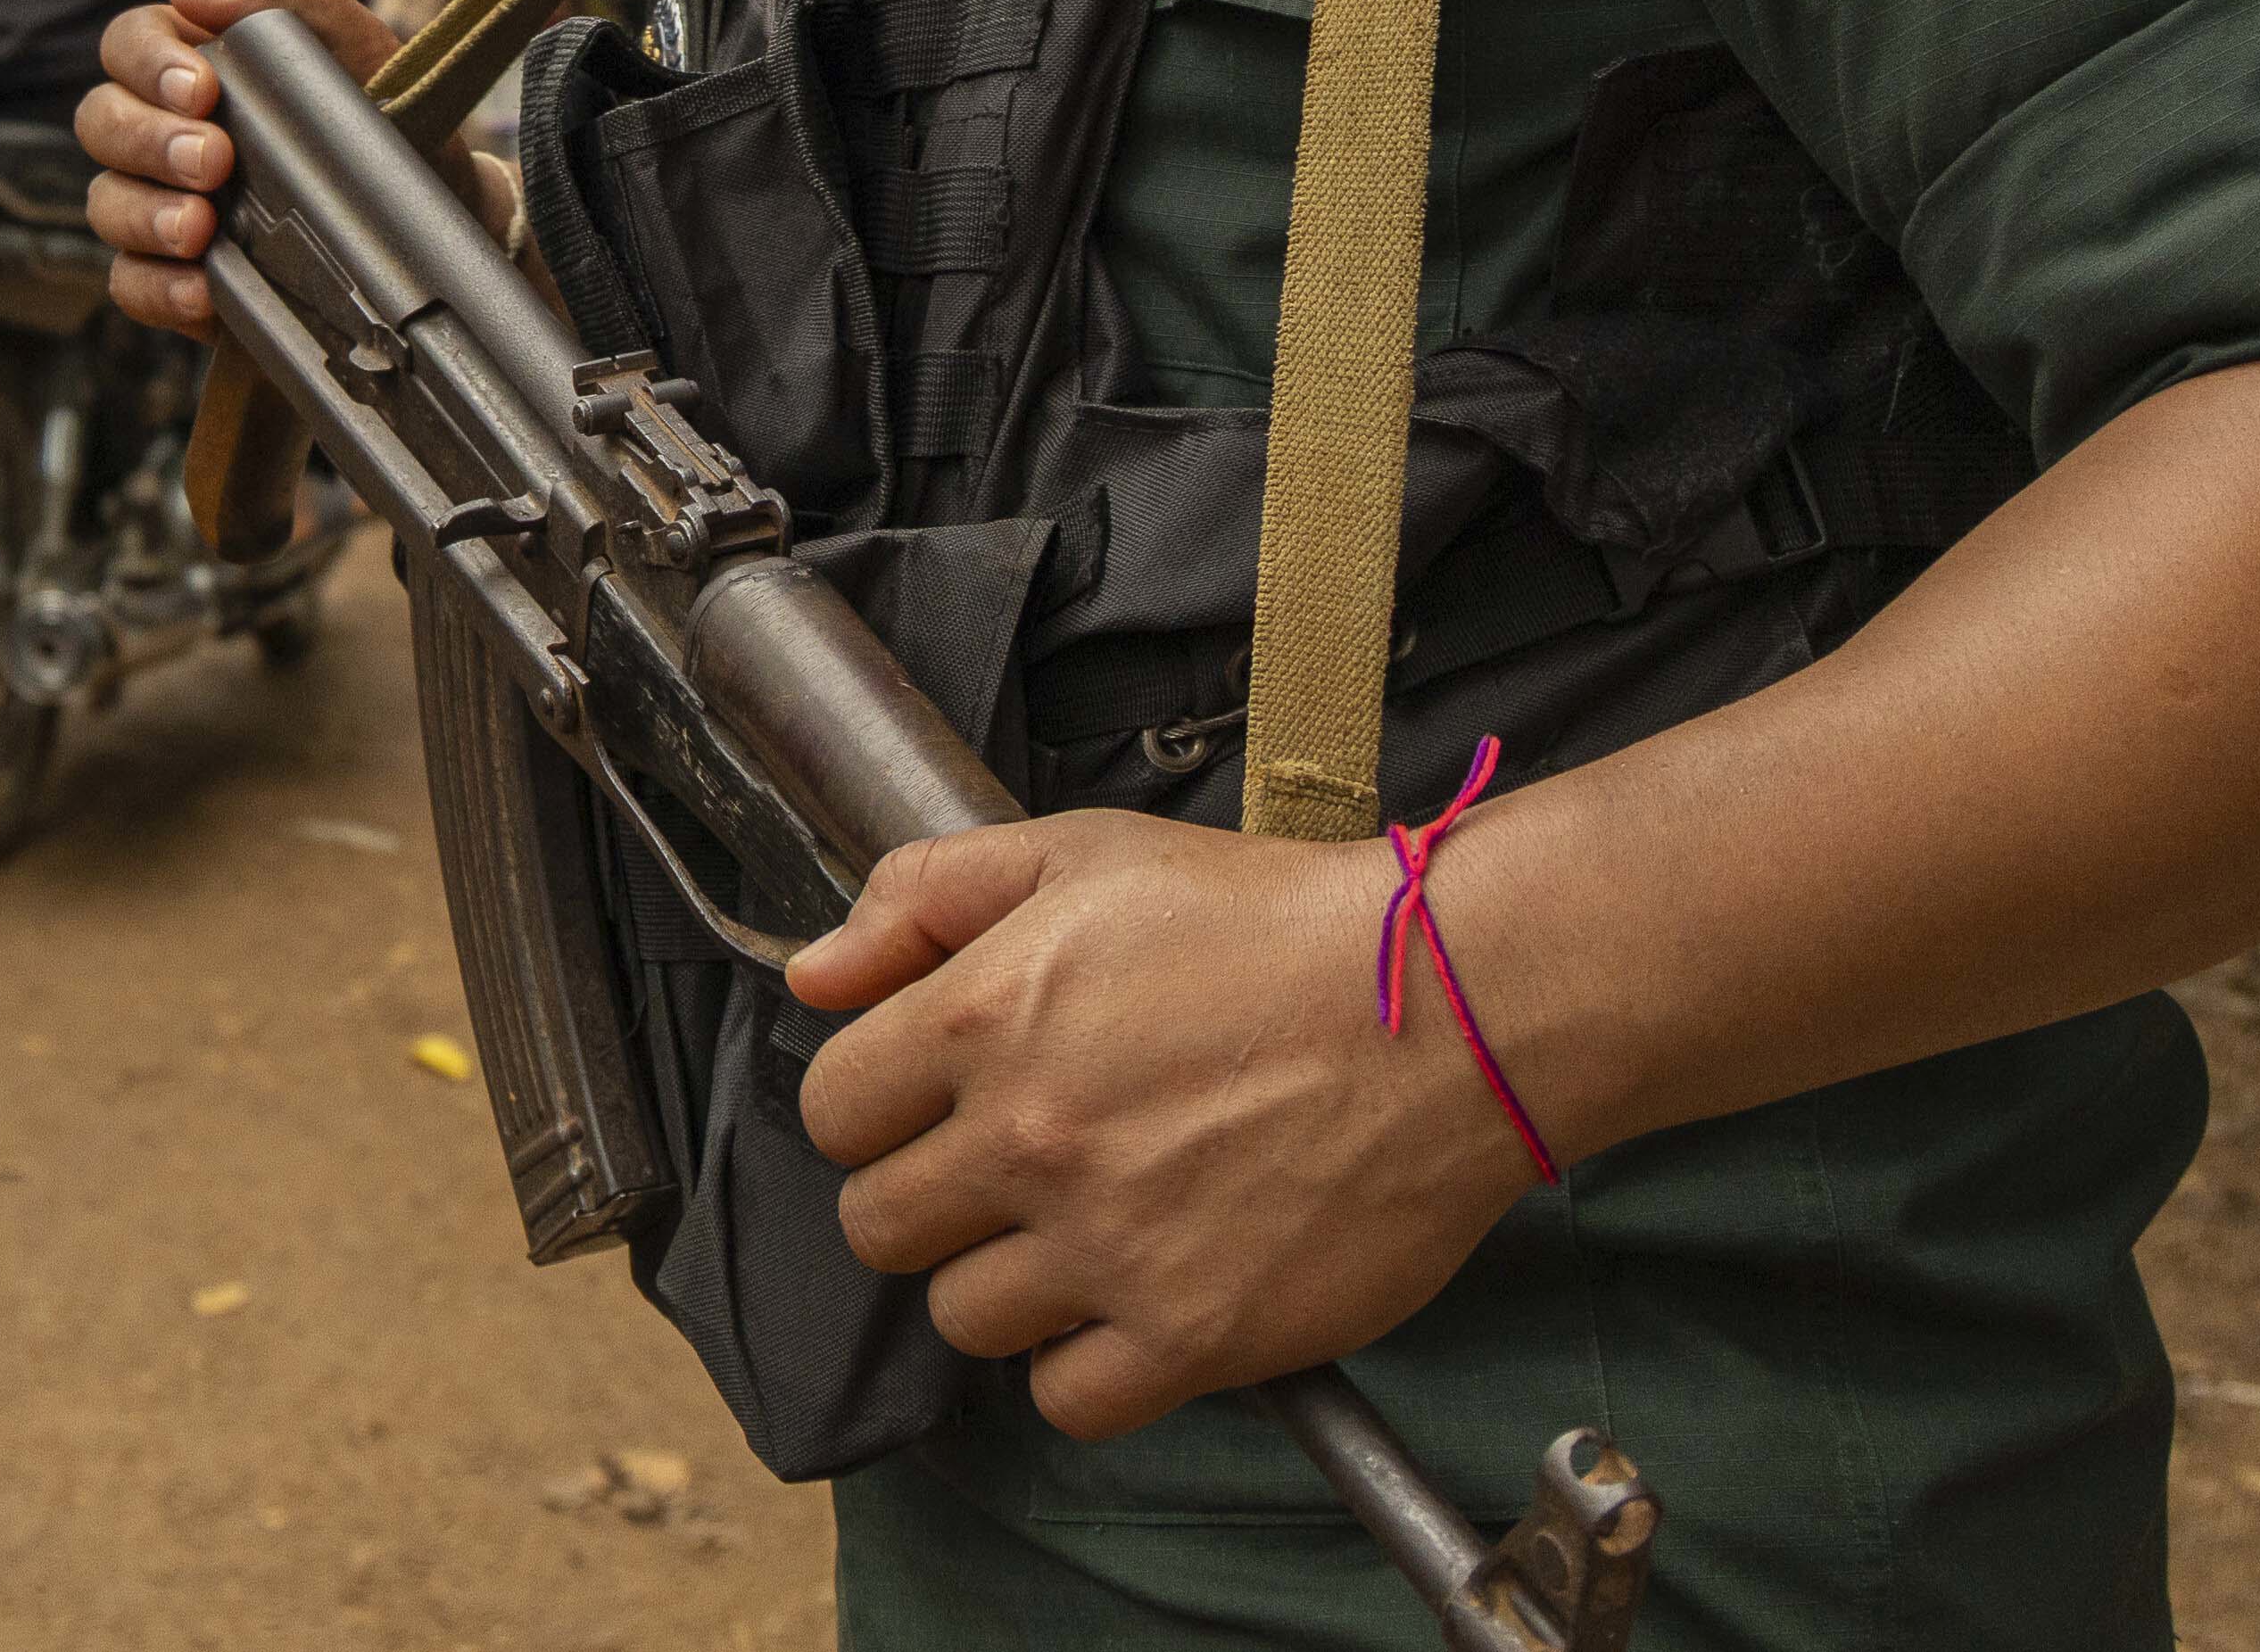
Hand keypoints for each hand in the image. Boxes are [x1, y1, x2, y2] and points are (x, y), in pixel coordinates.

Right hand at [79, 0, 417, 336]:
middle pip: (101, 122)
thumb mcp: (353, 40)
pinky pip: (131, 283)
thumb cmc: (387, 112)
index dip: (148, 62)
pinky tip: (200, 288)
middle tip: (213, 160)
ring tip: (199, 228)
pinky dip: (157, 287)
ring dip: (144, 214)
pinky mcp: (176, 276)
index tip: (202, 87)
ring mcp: (162, 205)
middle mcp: (162, 131)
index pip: (128, 44)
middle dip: (149, 141)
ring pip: (105, 203)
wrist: (443, 207)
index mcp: (191, 62)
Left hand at [789, 813, 1532, 1441]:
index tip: (938, 1107)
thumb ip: (926, 895)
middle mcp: (1027, 1139)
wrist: (1445, 1006)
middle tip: (1014, 1174)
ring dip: (1009, 1287)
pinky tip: (1132, 1303)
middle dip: (933, 1201)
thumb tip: (814, 973)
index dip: (878, 1110)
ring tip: (1086, 1232)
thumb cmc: (1271, 922)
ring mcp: (1106, 1246)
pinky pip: (1067, 1403)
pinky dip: (1087, 1371)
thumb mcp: (1083, 855)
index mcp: (981, 1016)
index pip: (832, 1112)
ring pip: (963, 1319)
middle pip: (880, 1226)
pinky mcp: (1190, 1334)